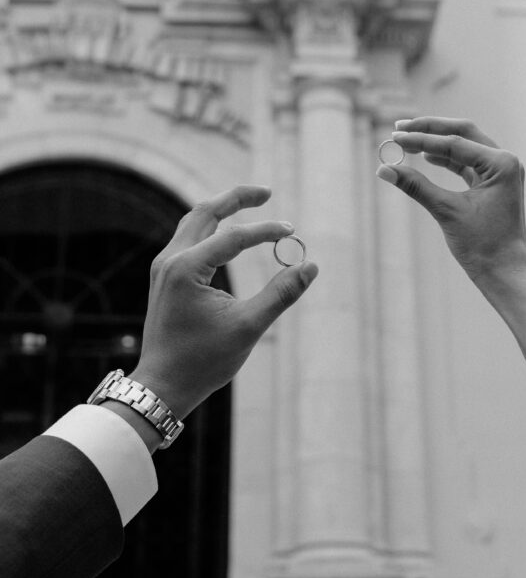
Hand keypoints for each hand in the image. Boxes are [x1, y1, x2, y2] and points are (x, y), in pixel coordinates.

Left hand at [127, 186, 317, 417]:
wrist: (163, 385)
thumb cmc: (203, 361)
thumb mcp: (248, 327)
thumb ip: (280, 294)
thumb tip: (310, 266)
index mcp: (187, 268)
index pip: (234, 236)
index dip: (266, 231)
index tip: (292, 232)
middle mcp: (170, 260)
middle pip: (206, 211)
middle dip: (237, 198)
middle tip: (267, 192)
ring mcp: (164, 267)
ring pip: (194, 221)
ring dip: (222, 209)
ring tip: (250, 203)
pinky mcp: (165, 277)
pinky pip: (188, 238)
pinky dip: (211, 228)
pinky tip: (228, 233)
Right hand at [377, 117, 525, 291]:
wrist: (505, 274)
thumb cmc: (483, 246)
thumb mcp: (446, 212)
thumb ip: (416, 187)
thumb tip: (384, 169)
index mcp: (502, 164)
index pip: (455, 143)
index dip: (422, 139)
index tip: (395, 137)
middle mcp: (505, 162)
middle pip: (463, 134)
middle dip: (431, 129)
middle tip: (400, 127)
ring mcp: (501, 173)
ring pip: (464, 147)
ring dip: (437, 143)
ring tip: (408, 140)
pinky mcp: (494, 185)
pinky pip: (467, 165)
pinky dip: (447, 159)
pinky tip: (427, 158)